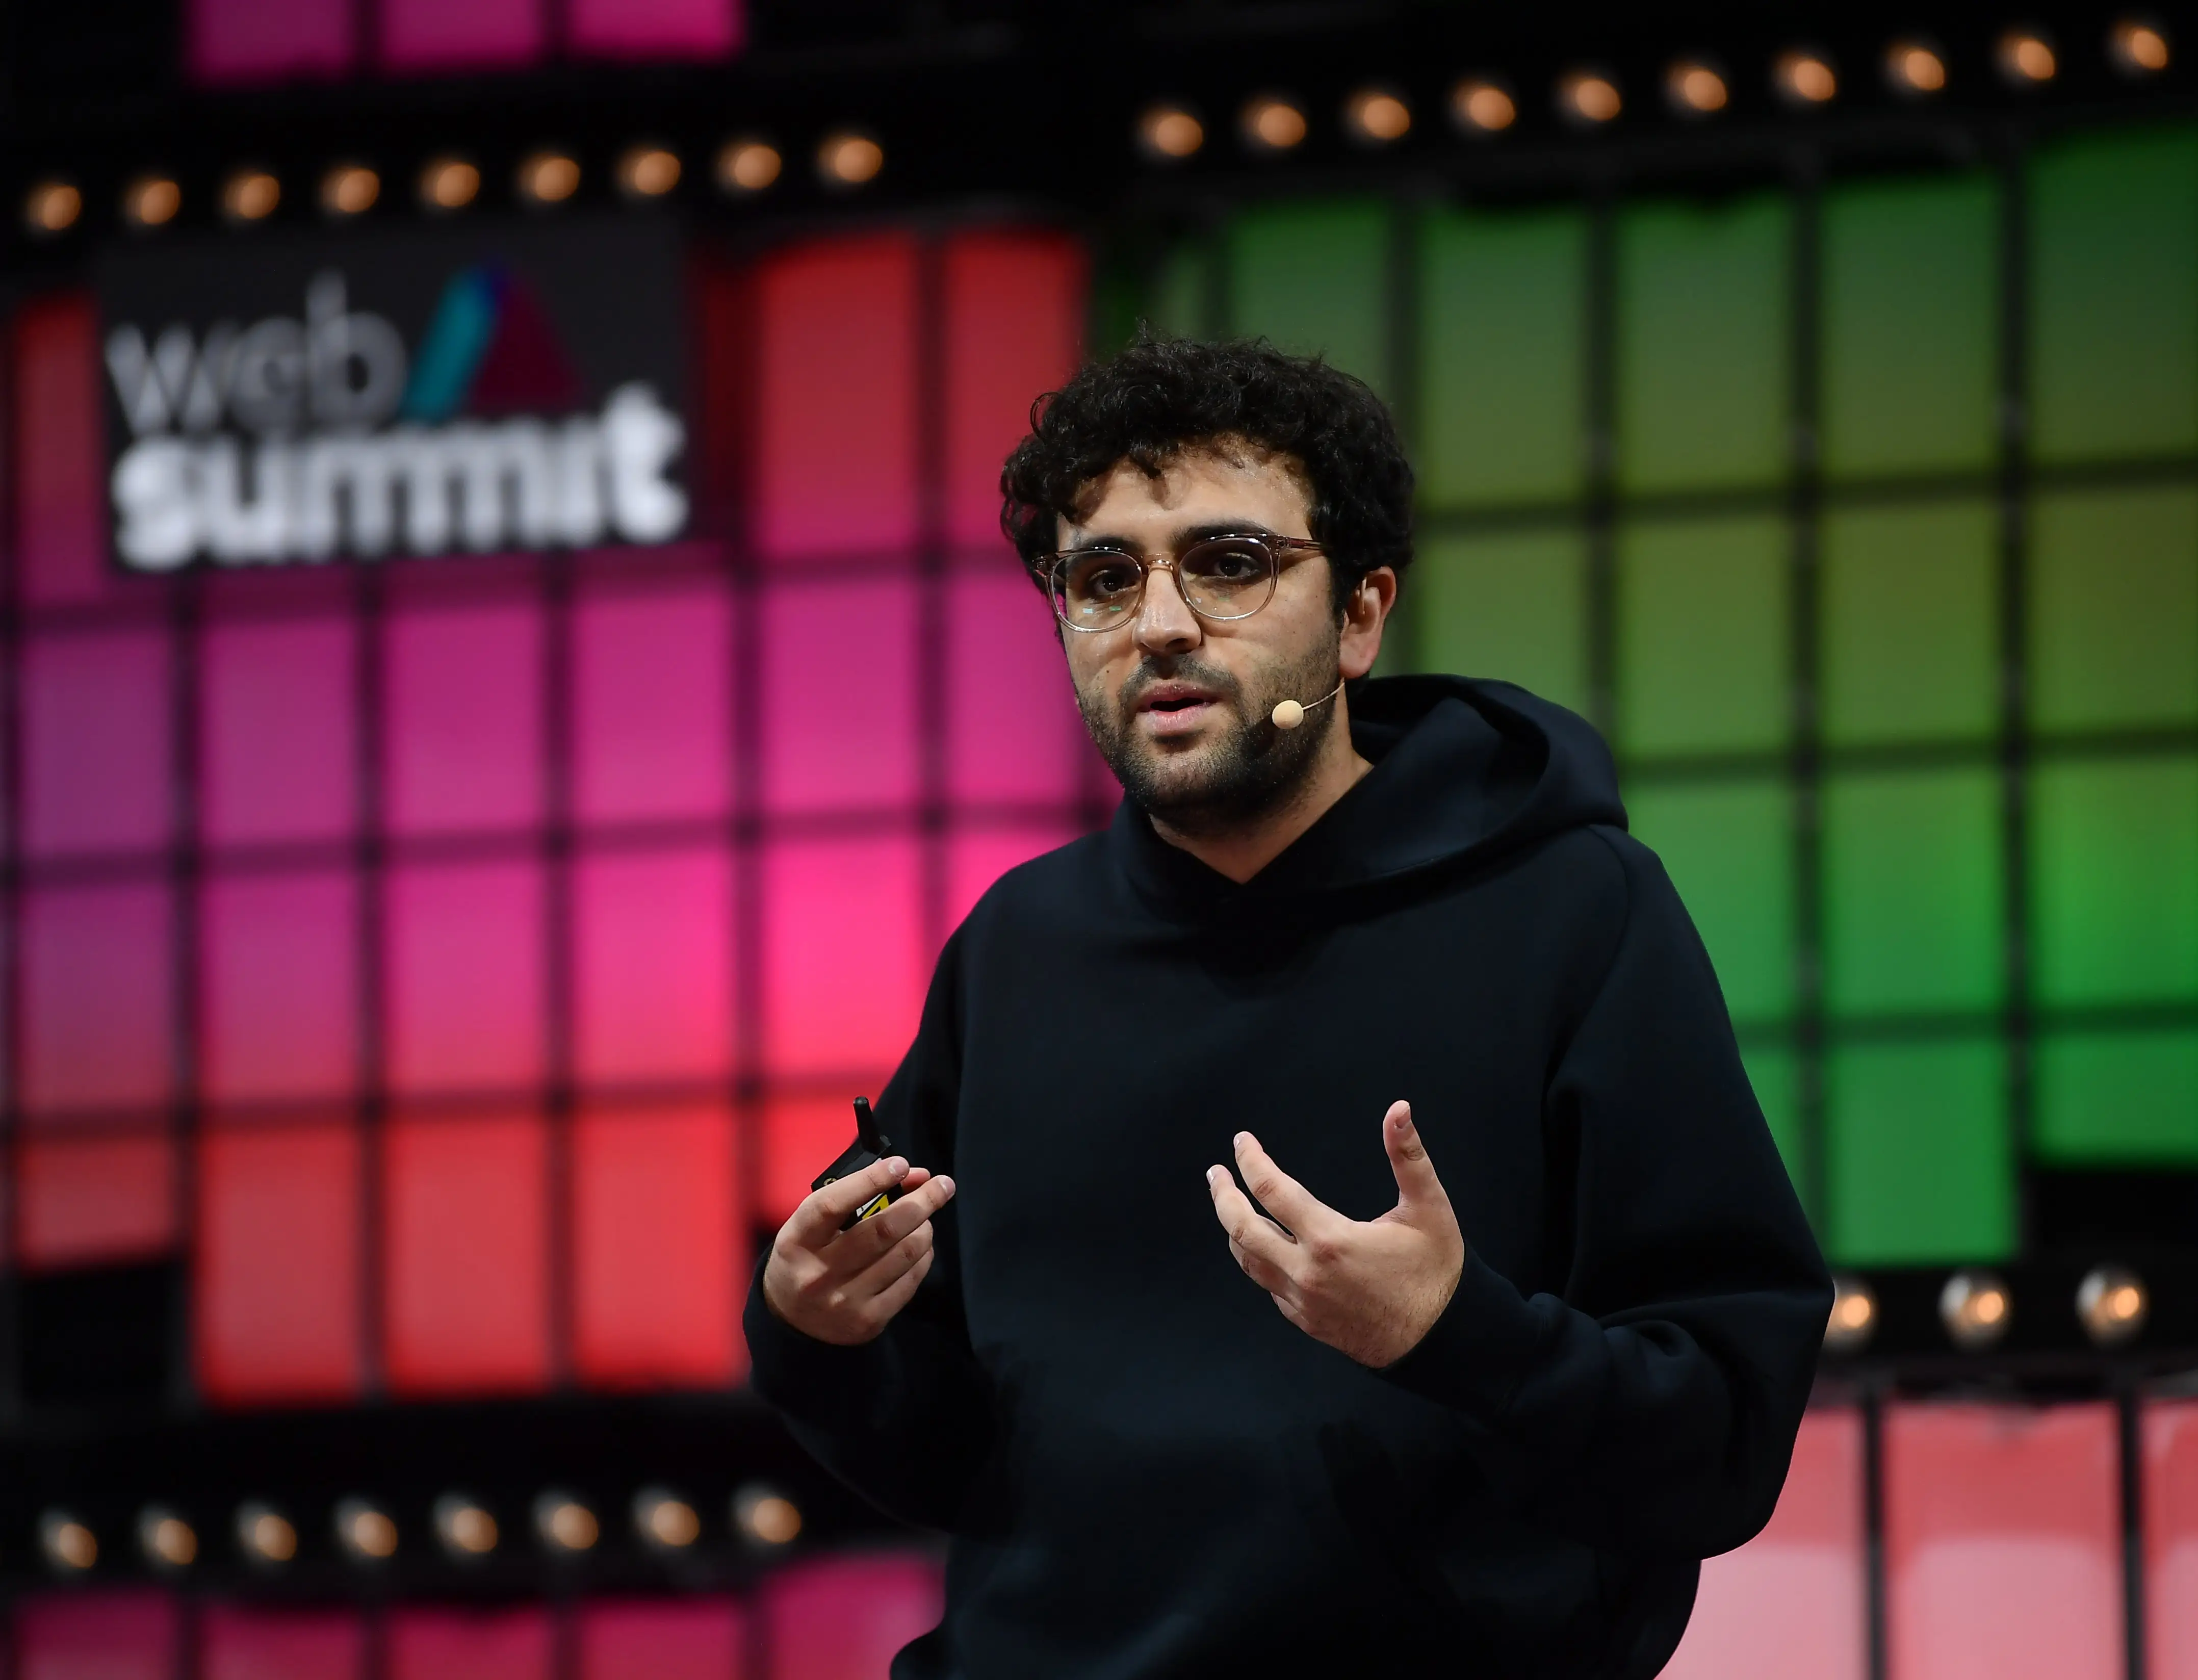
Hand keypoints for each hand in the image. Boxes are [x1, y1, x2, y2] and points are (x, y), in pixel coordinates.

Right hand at [763, 1155, 956, 1345]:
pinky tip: (920, 1246)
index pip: (834, 1204)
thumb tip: (914, 1175)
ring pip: (904, 1254)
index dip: (871, 1180)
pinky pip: (910, 1281)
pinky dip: (923, 1256)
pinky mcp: (870, 1321)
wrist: (792, 1319)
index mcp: (798, 1240)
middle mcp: (820, 1273)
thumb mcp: (814, 1224)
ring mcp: (846, 1300)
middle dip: (921, 1201)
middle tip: (943, 1184)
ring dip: (925, 1228)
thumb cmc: (807, 1255)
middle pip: (883, 1230)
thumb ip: (855, 1195)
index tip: (901, 1165)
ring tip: (926, 1219)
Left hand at [1206, 1101, 1464, 1367]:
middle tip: (1216, 1172)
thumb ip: (1408, 1155)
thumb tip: (1399, 1109)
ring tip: (1229, 1205)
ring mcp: (1302, 1301)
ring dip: (1233, 1229)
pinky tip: (1262, 1247)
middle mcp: (1306, 1273)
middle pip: (1241, 1228)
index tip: (1241, 1141)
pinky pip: (1268, 1286)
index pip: (1271, 1190)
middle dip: (1222, 1195)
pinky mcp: (1306, 1321)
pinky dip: (1258, 1260)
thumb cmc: (1437, 1272)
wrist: (1442, 1340)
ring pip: (1248, 1261)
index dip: (1251, 1160)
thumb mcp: (1429, 1207)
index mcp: (1330, 1240)